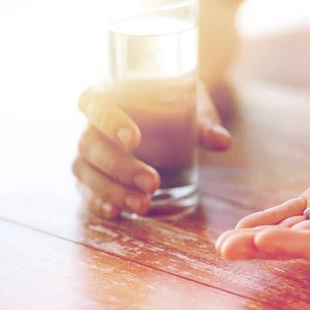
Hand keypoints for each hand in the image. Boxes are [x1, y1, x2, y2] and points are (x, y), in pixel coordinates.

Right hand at [72, 82, 230, 218]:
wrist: (166, 115)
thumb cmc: (174, 104)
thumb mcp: (191, 106)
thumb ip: (204, 122)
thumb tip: (223, 141)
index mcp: (111, 96)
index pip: (95, 103)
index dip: (108, 119)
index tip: (133, 138)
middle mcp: (92, 124)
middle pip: (91, 144)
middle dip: (120, 167)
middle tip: (153, 183)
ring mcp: (89, 153)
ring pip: (86, 171)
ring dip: (113, 190)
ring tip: (143, 206)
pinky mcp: (92, 176)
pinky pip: (86, 190)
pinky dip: (98, 202)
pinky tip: (117, 213)